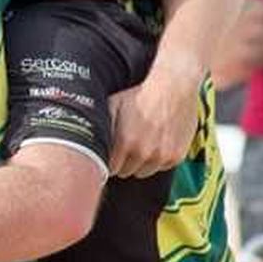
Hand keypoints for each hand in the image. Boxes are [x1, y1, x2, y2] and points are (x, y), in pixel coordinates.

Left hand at [108, 62, 200, 177]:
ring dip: (141, 163)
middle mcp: (143, 152)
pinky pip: (161, 167)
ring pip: (143, 172)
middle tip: (128, 146)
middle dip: (124, 162)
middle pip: (126, 172)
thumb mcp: (112, 106)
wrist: (173, 88)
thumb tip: (86, 143)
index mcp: (124, 142)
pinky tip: (157, 142)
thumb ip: (100, 126)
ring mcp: (161, 156)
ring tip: (142, 143)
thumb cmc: (140, 96)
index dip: (109, 161)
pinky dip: (158, 159)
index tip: (111, 154)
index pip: (110, 169)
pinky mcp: (176, 156)